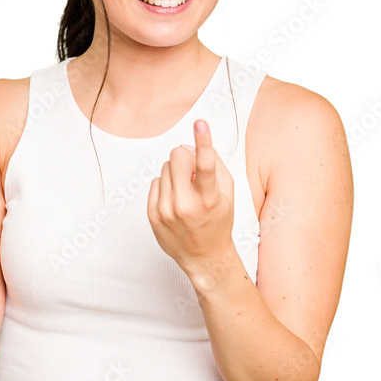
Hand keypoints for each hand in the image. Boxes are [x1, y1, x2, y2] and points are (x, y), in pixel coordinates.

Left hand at [147, 119, 235, 277]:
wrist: (204, 257)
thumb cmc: (218, 220)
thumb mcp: (227, 192)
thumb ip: (212, 164)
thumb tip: (188, 146)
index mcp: (209, 198)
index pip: (206, 165)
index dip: (204, 141)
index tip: (200, 123)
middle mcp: (186, 205)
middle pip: (177, 156)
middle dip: (186, 158)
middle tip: (193, 172)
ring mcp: (166, 210)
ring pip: (165, 167)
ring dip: (176, 173)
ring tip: (186, 192)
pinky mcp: (153, 214)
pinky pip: (155, 182)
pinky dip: (166, 186)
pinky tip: (175, 201)